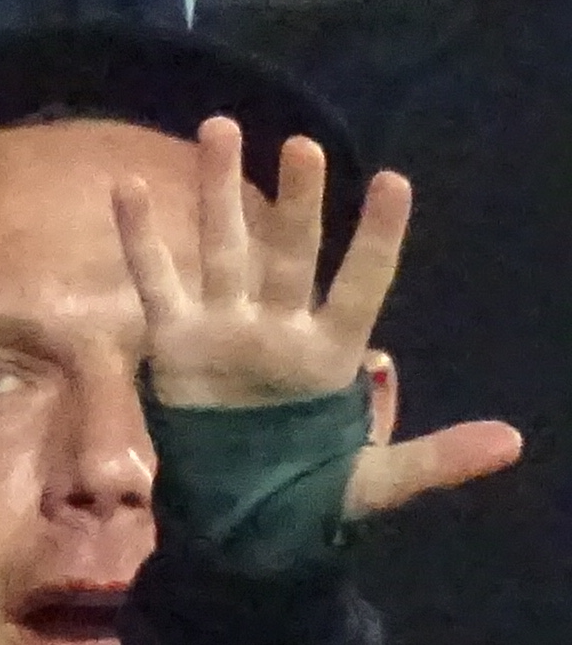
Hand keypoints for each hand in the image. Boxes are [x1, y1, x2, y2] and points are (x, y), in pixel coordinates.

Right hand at [116, 119, 522, 525]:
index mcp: (331, 353)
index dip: (378, 238)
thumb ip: (436, 458)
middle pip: (291, 251)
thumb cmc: (308, 495)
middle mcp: (279, 326)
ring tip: (221, 127)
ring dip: (220, 190)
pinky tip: (129, 187)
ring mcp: (224, 327)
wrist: (235, 517)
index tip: (395, 182)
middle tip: (303, 145)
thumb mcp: (378, 482)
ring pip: (224, 246)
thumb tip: (515, 443)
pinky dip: (142, 236)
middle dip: (298, 200)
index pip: (361, 284)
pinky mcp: (174, 340)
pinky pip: (156, 279)